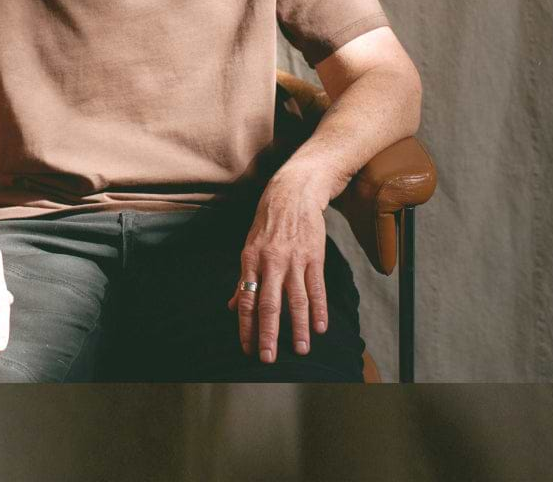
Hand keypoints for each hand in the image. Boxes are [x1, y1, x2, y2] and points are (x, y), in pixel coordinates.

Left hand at [226, 173, 330, 363]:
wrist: (293, 193)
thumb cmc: (267, 222)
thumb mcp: (249, 246)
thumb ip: (243, 278)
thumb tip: (232, 306)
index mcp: (250, 260)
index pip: (247, 300)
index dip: (246, 326)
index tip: (247, 349)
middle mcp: (271, 262)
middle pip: (269, 304)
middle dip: (268, 333)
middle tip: (267, 359)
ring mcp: (294, 260)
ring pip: (296, 300)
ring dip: (297, 327)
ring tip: (300, 350)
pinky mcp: (314, 256)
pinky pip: (317, 287)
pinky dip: (319, 309)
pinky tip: (320, 327)